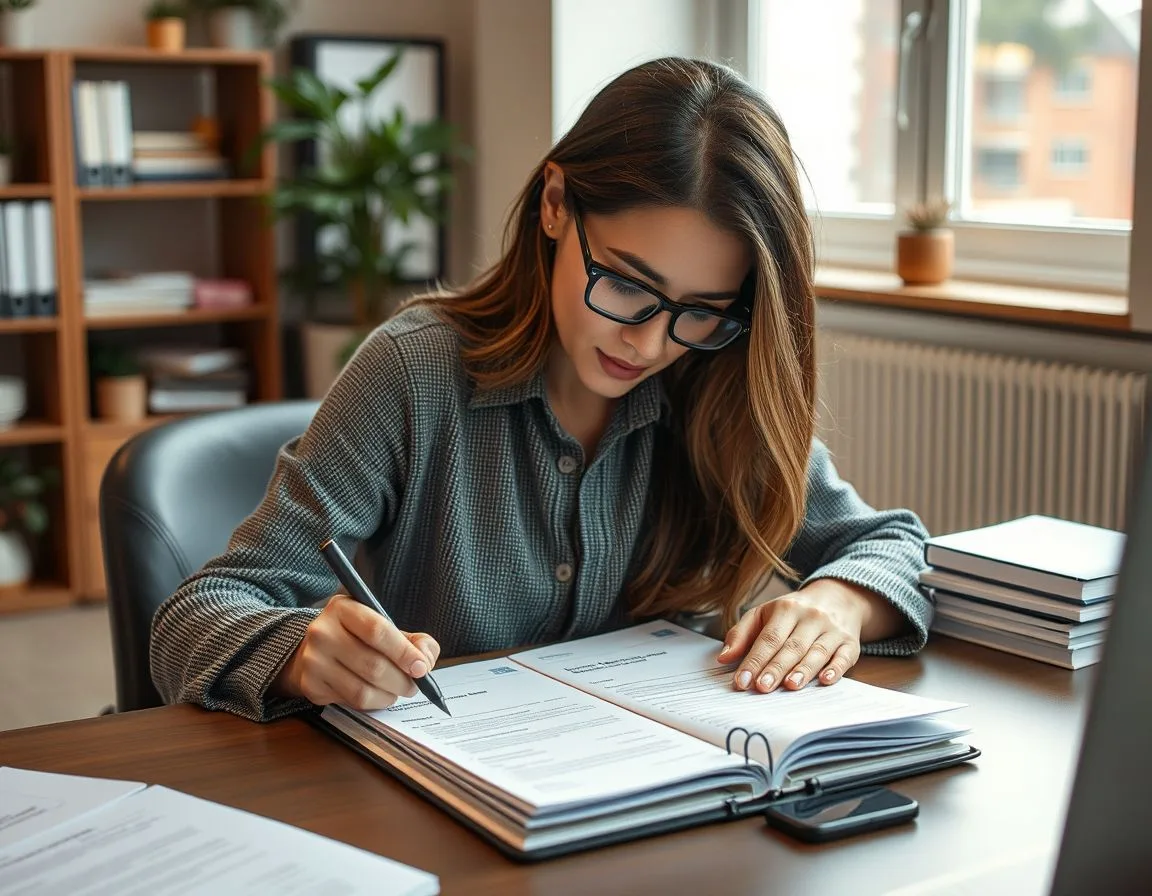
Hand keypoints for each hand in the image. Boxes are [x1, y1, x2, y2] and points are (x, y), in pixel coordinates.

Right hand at [271, 594, 439, 710]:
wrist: (315, 650)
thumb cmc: (357, 637)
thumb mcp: (383, 625)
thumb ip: (413, 640)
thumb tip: (425, 660)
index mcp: (343, 608)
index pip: (377, 631)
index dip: (404, 652)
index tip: (421, 667)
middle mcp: (322, 632)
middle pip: (373, 665)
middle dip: (402, 681)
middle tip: (414, 685)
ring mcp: (313, 661)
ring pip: (363, 690)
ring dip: (389, 695)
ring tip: (397, 691)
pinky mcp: (311, 686)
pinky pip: (351, 703)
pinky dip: (373, 703)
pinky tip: (376, 694)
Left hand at [717, 580, 876, 692]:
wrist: (837, 598)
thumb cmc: (793, 612)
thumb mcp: (764, 614)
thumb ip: (742, 634)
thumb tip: (723, 657)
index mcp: (786, 609)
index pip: (768, 638)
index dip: (755, 660)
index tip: (742, 680)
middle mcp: (811, 617)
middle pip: (791, 646)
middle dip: (776, 668)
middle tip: (762, 687)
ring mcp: (832, 630)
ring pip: (817, 652)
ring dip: (803, 670)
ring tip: (790, 686)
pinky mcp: (850, 643)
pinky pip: (844, 656)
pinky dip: (836, 668)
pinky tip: (826, 679)